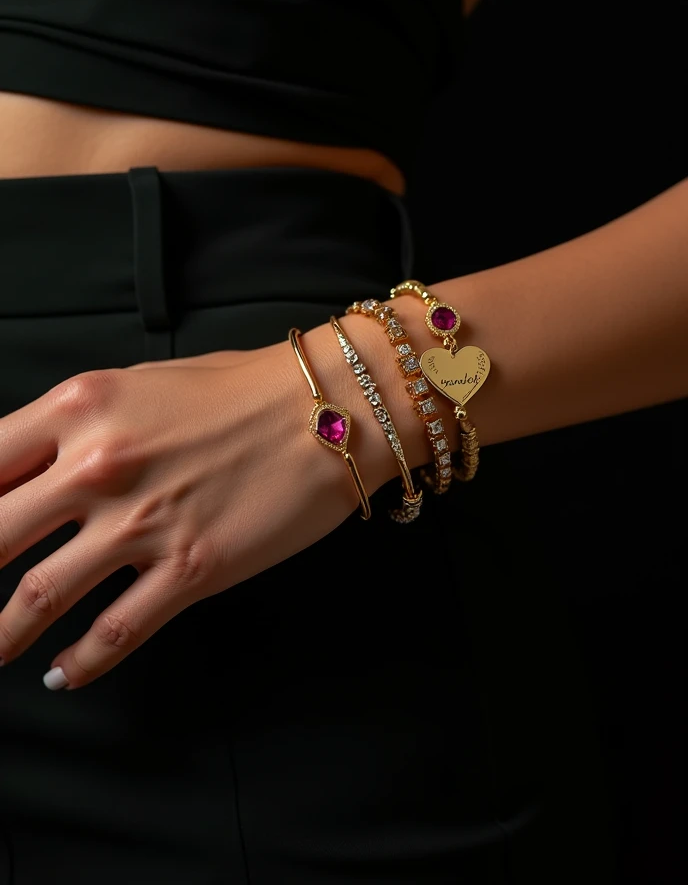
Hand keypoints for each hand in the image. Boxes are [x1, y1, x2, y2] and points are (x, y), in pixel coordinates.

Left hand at [0, 337, 365, 689]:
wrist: (332, 409)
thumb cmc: (242, 388)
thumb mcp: (141, 384)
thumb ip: (76, 426)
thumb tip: (28, 472)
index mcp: (82, 407)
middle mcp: (99, 464)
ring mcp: (143, 521)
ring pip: (36, 596)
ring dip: (0, 635)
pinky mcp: (190, 568)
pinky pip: (113, 632)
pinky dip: (78, 664)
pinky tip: (62, 675)